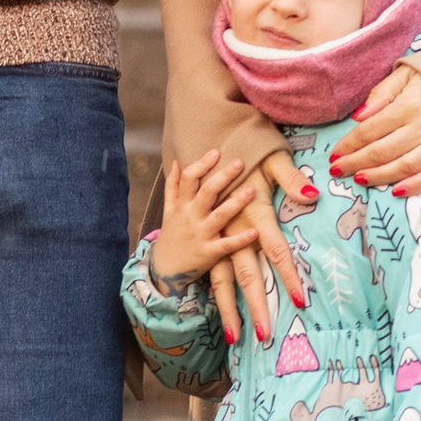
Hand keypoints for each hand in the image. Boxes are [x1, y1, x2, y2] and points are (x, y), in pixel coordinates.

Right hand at [148, 150, 257, 282]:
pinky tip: (254, 231)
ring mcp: (200, 235)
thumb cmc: (173, 234)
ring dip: (236, 203)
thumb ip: (173, 185)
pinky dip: (240, 239)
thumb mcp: (169, 209)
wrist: (166, 269)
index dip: (201, 164)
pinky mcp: (209, 253)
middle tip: (240, 162)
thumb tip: (176, 161)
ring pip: (219, 216)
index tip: (216, 151)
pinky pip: (226, 245)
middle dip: (223, 177)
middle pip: (206, 193)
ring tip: (252, 190)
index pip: (188, 179)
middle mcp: (191, 217)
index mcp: (182, 204)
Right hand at [208, 151, 311, 346]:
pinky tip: (221, 313)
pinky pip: (213, 269)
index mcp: (255, 213)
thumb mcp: (273, 158)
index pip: (276, 250)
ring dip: (230, 309)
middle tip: (265, 335)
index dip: (287, 275)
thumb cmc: (250, 150)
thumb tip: (312, 195)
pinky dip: (217, 293)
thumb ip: (291, 178)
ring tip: (234, 338)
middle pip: (247, 274)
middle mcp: (235, 229)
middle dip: (257, 305)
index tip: (298, 301)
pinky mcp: (210, 235)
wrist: (214, 141)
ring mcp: (219, 234)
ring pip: (223, 279)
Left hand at [330, 64, 420, 197]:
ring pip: (404, 166)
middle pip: (383, 150)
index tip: (334, 154)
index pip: (371, 129)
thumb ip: (383, 92)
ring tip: (359, 180)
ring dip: (378, 176)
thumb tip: (359, 116)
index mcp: (409, 104)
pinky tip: (397, 192)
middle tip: (338, 171)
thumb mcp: (411, 72)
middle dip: (356, 162)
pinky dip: (415, 185)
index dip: (350, 144)